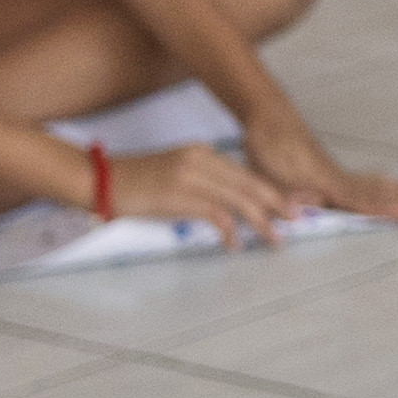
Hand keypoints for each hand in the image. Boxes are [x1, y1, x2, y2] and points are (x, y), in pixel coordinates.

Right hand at [110, 140, 307, 242]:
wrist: (100, 179)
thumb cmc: (136, 181)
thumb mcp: (177, 172)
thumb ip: (204, 181)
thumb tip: (229, 206)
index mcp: (204, 152)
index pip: (247, 173)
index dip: (271, 189)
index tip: (290, 203)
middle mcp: (203, 159)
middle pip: (251, 184)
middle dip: (277, 203)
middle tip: (297, 219)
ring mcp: (192, 176)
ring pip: (240, 199)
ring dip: (261, 222)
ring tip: (275, 239)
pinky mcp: (180, 195)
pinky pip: (216, 215)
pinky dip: (230, 231)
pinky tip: (234, 245)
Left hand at [232, 114, 397, 227]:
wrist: (269, 115)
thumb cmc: (267, 142)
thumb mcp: (267, 170)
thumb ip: (284, 193)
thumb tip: (298, 213)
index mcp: (323, 180)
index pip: (360, 199)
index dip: (385, 208)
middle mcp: (335, 177)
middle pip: (376, 192)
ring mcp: (335, 173)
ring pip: (373, 184)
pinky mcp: (329, 171)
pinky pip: (362, 181)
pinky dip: (381, 185)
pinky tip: (390, 185)